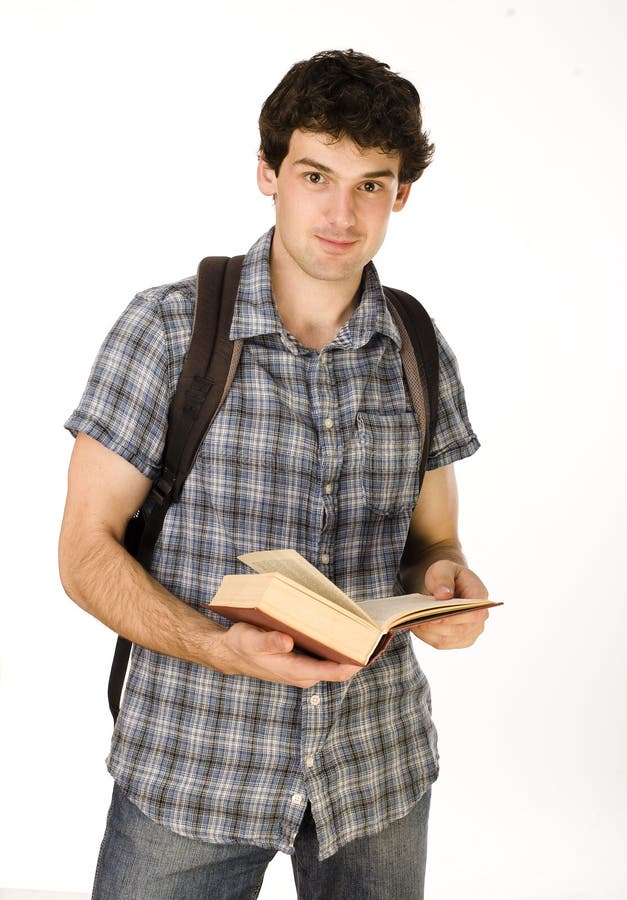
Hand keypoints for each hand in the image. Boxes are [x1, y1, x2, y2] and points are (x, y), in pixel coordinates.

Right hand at [209, 621, 361, 687]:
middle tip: (374, 627)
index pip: (337, 671)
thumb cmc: (242, 645)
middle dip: (358, 649)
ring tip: (365, 623)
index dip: (357, 660)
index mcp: (297, 671)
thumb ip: (268, 641)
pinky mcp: (305, 660)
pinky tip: (344, 625)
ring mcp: (306, 668)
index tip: (372, 644)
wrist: (231, 652)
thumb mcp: (251, 640)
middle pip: (342, 665)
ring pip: (336, 659)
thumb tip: (287, 642)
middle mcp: (306, 673)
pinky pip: (328, 654)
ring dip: (349, 645)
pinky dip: (338, 642)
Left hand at [411, 559, 489, 649]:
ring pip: (447, 640)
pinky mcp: (457, 641)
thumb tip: (443, 595)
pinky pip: (440, 643)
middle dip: (437, 626)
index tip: (436, 615)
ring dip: (428, 632)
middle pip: (460, 630)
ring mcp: (469, 633)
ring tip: (413, 621)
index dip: (457, 617)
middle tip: (417, 619)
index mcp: (480, 598)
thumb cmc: (446, 575)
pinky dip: (426, 636)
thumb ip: (444, 578)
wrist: (445, 586)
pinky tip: (415, 626)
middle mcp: (479, 620)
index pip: (475, 614)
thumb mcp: (444, 568)